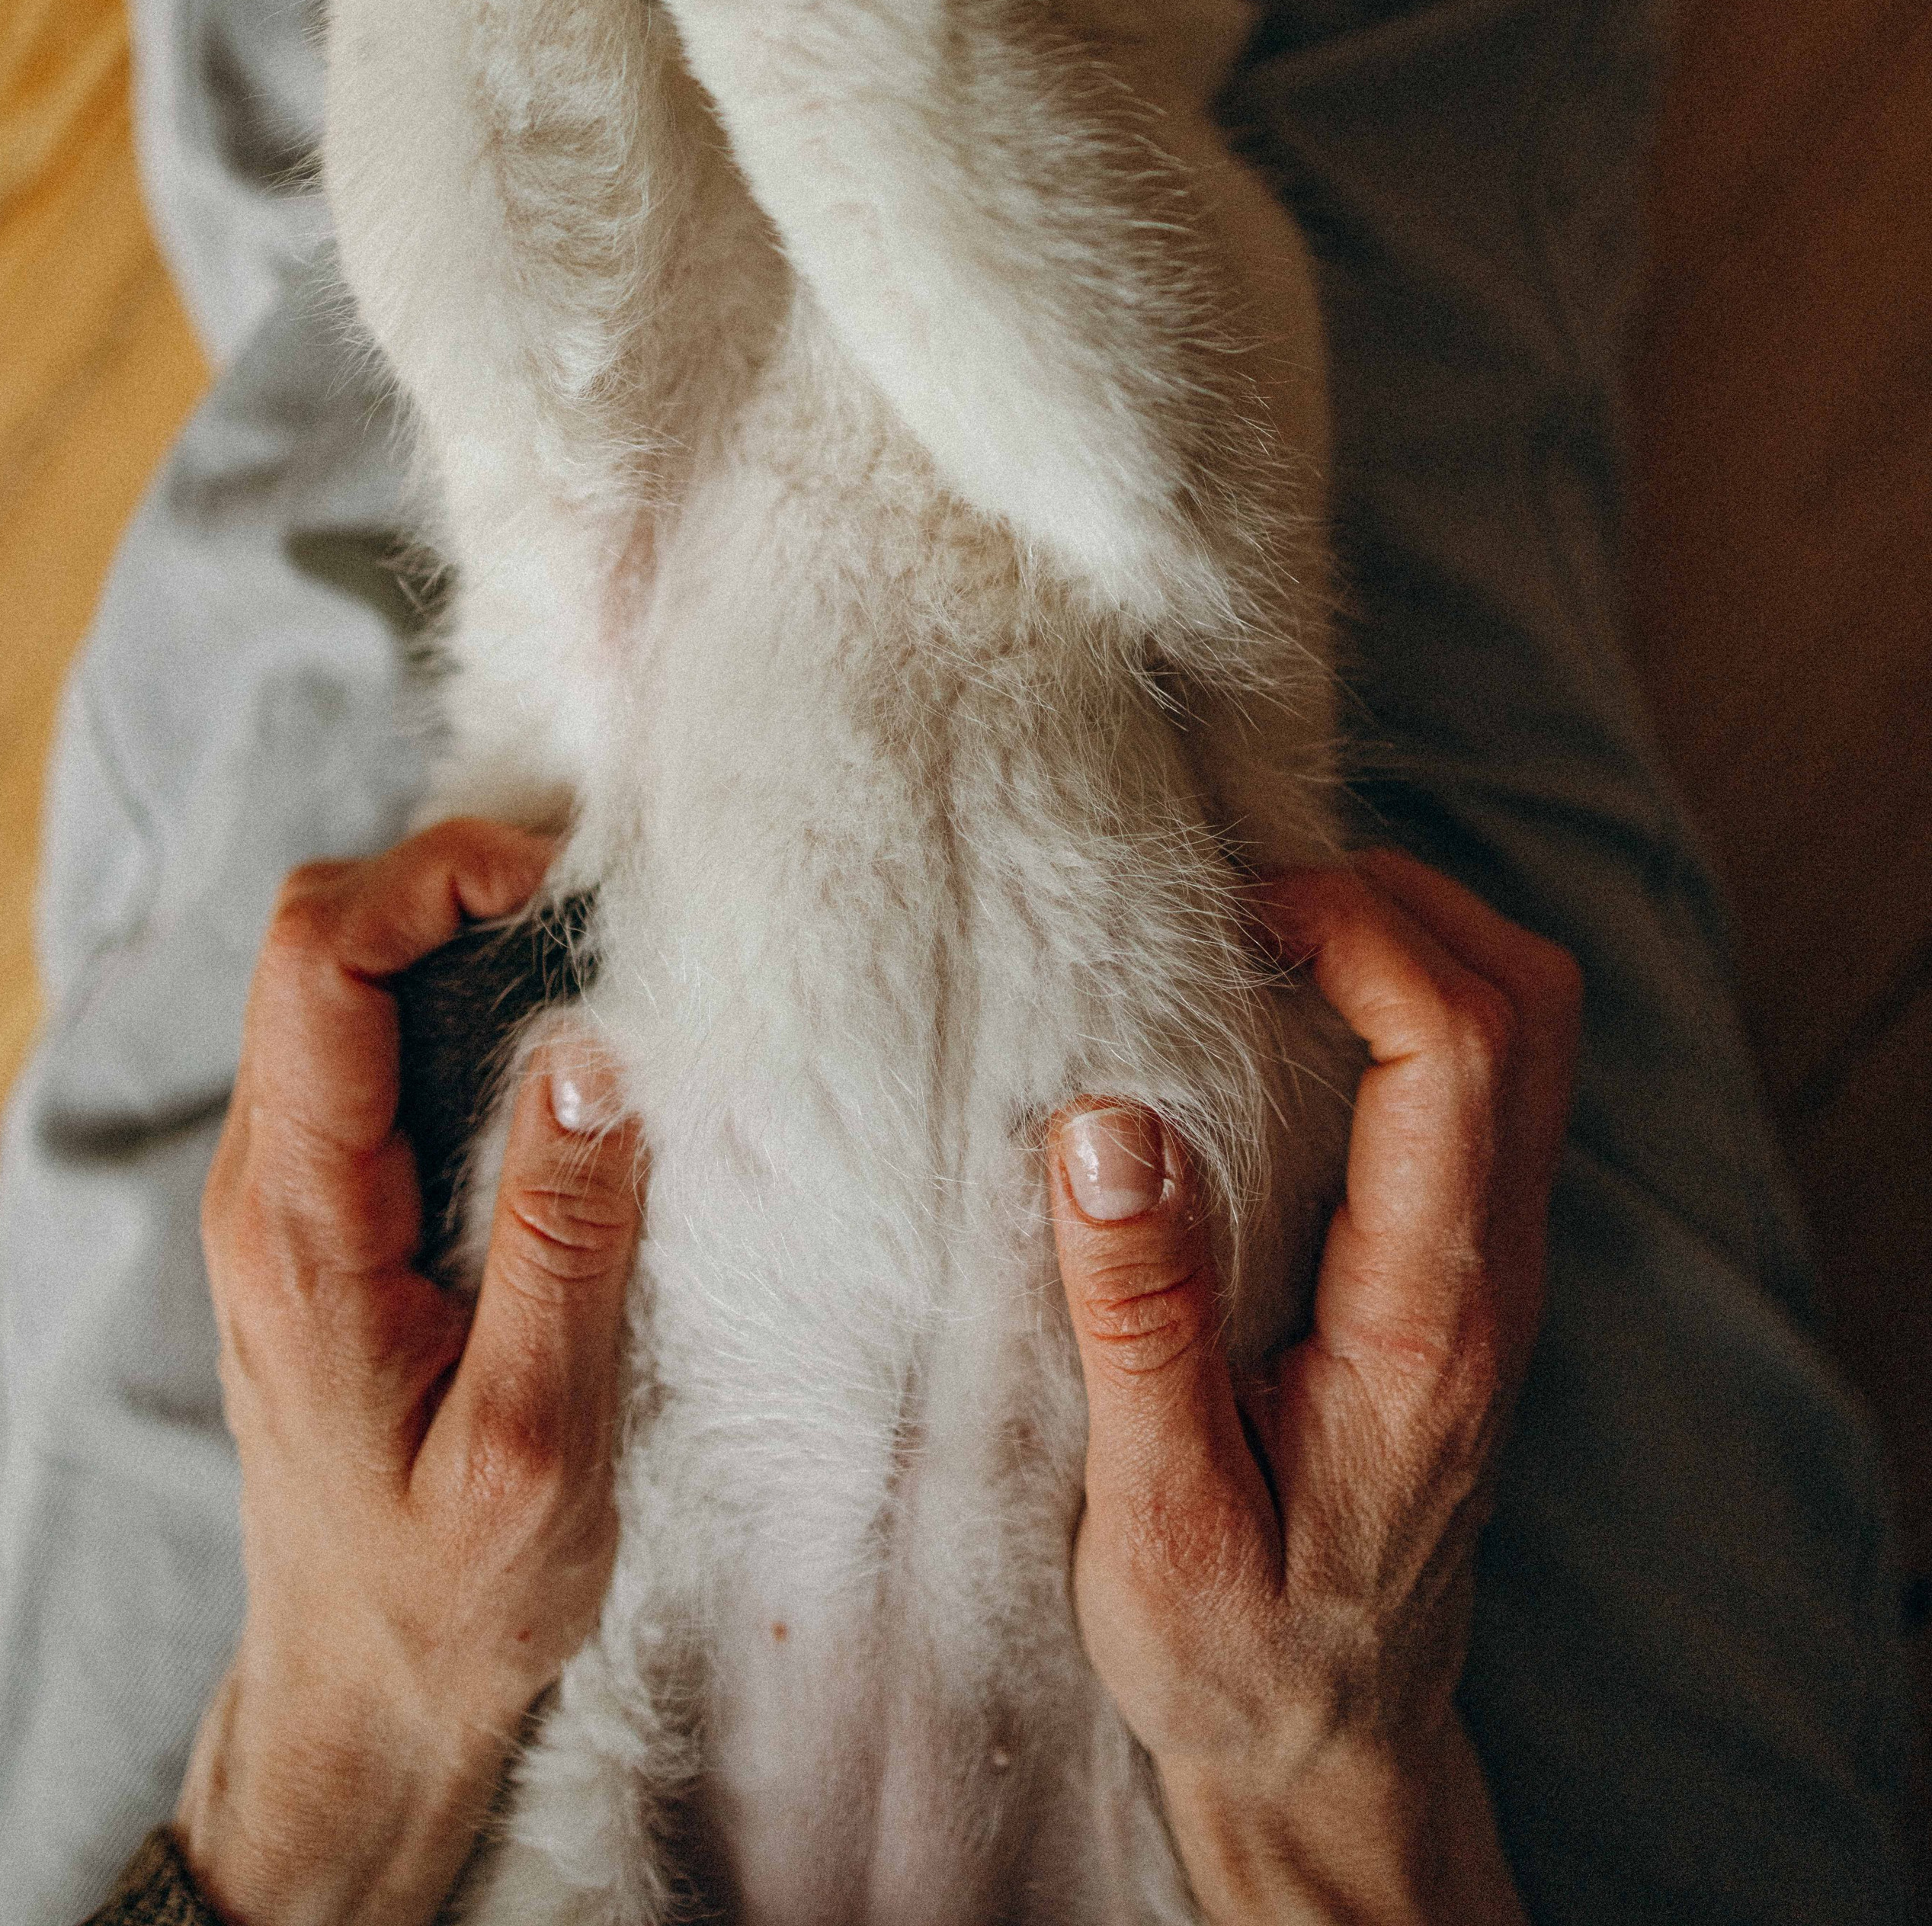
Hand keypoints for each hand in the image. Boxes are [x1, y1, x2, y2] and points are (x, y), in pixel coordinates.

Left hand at [175, 820, 643, 1925]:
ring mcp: (287, 1192)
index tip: (564, 882)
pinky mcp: (327, 1211)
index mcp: (300, 1220)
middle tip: (602, 912)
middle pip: (317, 940)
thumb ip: (561, 1237)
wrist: (362, 1700)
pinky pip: (373, 1051)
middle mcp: (267, 1183)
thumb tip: (594, 1046)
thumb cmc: (449, 1595)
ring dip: (462, 940)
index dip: (433, 875)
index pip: (316, 961)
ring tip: (599, 964)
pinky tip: (558, 1047)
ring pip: (342, 984)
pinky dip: (461, 1005)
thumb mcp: (535, 1437)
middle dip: (453, 884)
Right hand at [1048, 852, 1581, 1925]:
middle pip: (1528, 1005)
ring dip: (1416, 936)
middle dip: (1398, 900)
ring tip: (1266, 928)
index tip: (1230, 905)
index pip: (1459, 1053)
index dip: (1360, 931)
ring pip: (1531, 1027)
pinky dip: (1413, 993)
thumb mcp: (1159, 1519)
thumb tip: (1109, 1121)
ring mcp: (1495, 1267)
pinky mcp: (1467, 1266)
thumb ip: (1142, 1321)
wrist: (1330, 1745)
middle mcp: (1489, 1275)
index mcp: (1426, 1320)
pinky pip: (1490, 1076)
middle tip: (1244, 894)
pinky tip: (1294, 1011)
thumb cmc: (1237, 1650)